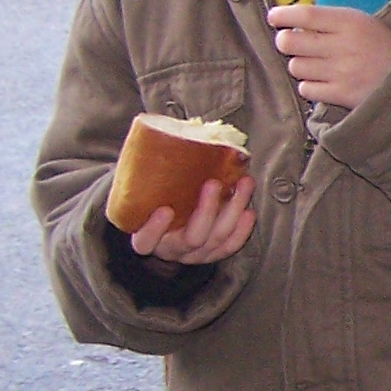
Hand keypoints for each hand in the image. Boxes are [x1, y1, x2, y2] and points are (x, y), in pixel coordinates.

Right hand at [131, 173, 256, 264]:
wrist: (164, 223)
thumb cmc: (152, 202)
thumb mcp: (142, 194)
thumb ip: (144, 180)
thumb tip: (153, 137)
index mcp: (146, 239)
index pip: (144, 242)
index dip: (154, 229)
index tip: (165, 210)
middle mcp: (171, 249)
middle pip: (191, 239)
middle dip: (206, 210)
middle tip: (213, 184)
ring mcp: (194, 254)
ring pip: (216, 239)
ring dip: (233, 210)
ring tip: (243, 184)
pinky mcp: (213, 253)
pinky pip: (230, 246)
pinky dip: (242, 229)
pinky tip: (248, 210)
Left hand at [269, 4, 390, 107]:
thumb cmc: (388, 47)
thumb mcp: (366, 23)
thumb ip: (333, 21)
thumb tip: (294, 23)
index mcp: (351, 22)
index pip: (305, 14)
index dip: (282, 15)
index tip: (273, 17)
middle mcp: (343, 45)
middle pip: (290, 42)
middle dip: (285, 42)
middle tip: (293, 43)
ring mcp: (341, 72)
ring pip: (296, 67)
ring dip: (300, 65)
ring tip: (316, 65)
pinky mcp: (342, 95)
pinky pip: (306, 89)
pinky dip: (310, 86)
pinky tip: (323, 81)